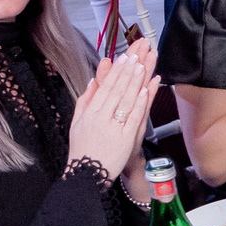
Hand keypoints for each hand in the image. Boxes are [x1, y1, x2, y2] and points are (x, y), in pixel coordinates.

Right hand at [65, 41, 159, 177]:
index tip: (125, 56)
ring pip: (127, 99)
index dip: (117, 70)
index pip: (106, 86)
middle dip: (129, 68)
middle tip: (139, 51)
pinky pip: (134, 117)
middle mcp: (101, 117)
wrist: (87, 174)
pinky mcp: (125, 138)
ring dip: (136, 80)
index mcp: (91, 111)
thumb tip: (93, 81)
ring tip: (143, 63)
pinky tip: (146, 89)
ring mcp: (114, 127)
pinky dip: (140, 102)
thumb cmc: (83, 148)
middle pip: (118, 88)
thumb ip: (86, 100)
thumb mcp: (78, 122)